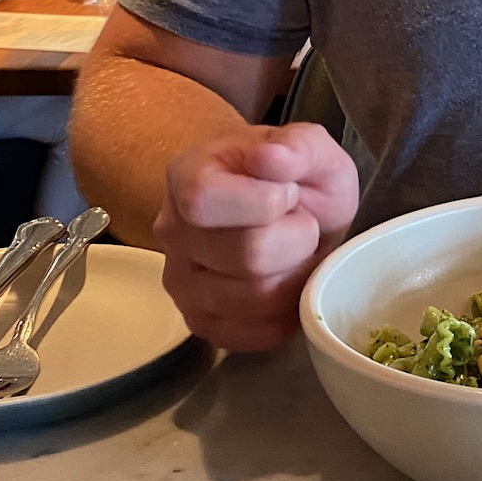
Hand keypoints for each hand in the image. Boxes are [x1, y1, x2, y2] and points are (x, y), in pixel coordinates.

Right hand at [153, 123, 359, 350]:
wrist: (281, 211)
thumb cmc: (291, 178)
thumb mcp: (310, 149)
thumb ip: (300, 145)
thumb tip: (274, 159)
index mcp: (185, 176)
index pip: (203, 199)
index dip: (264, 201)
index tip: (288, 193)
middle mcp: (171, 234)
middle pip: (246, 255)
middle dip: (297, 240)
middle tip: (303, 225)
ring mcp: (181, 284)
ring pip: (254, 300)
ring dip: (295, 278)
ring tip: (294, 254)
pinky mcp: (203, 324)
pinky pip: (255, 334)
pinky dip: (287, 313)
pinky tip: (286, 283)